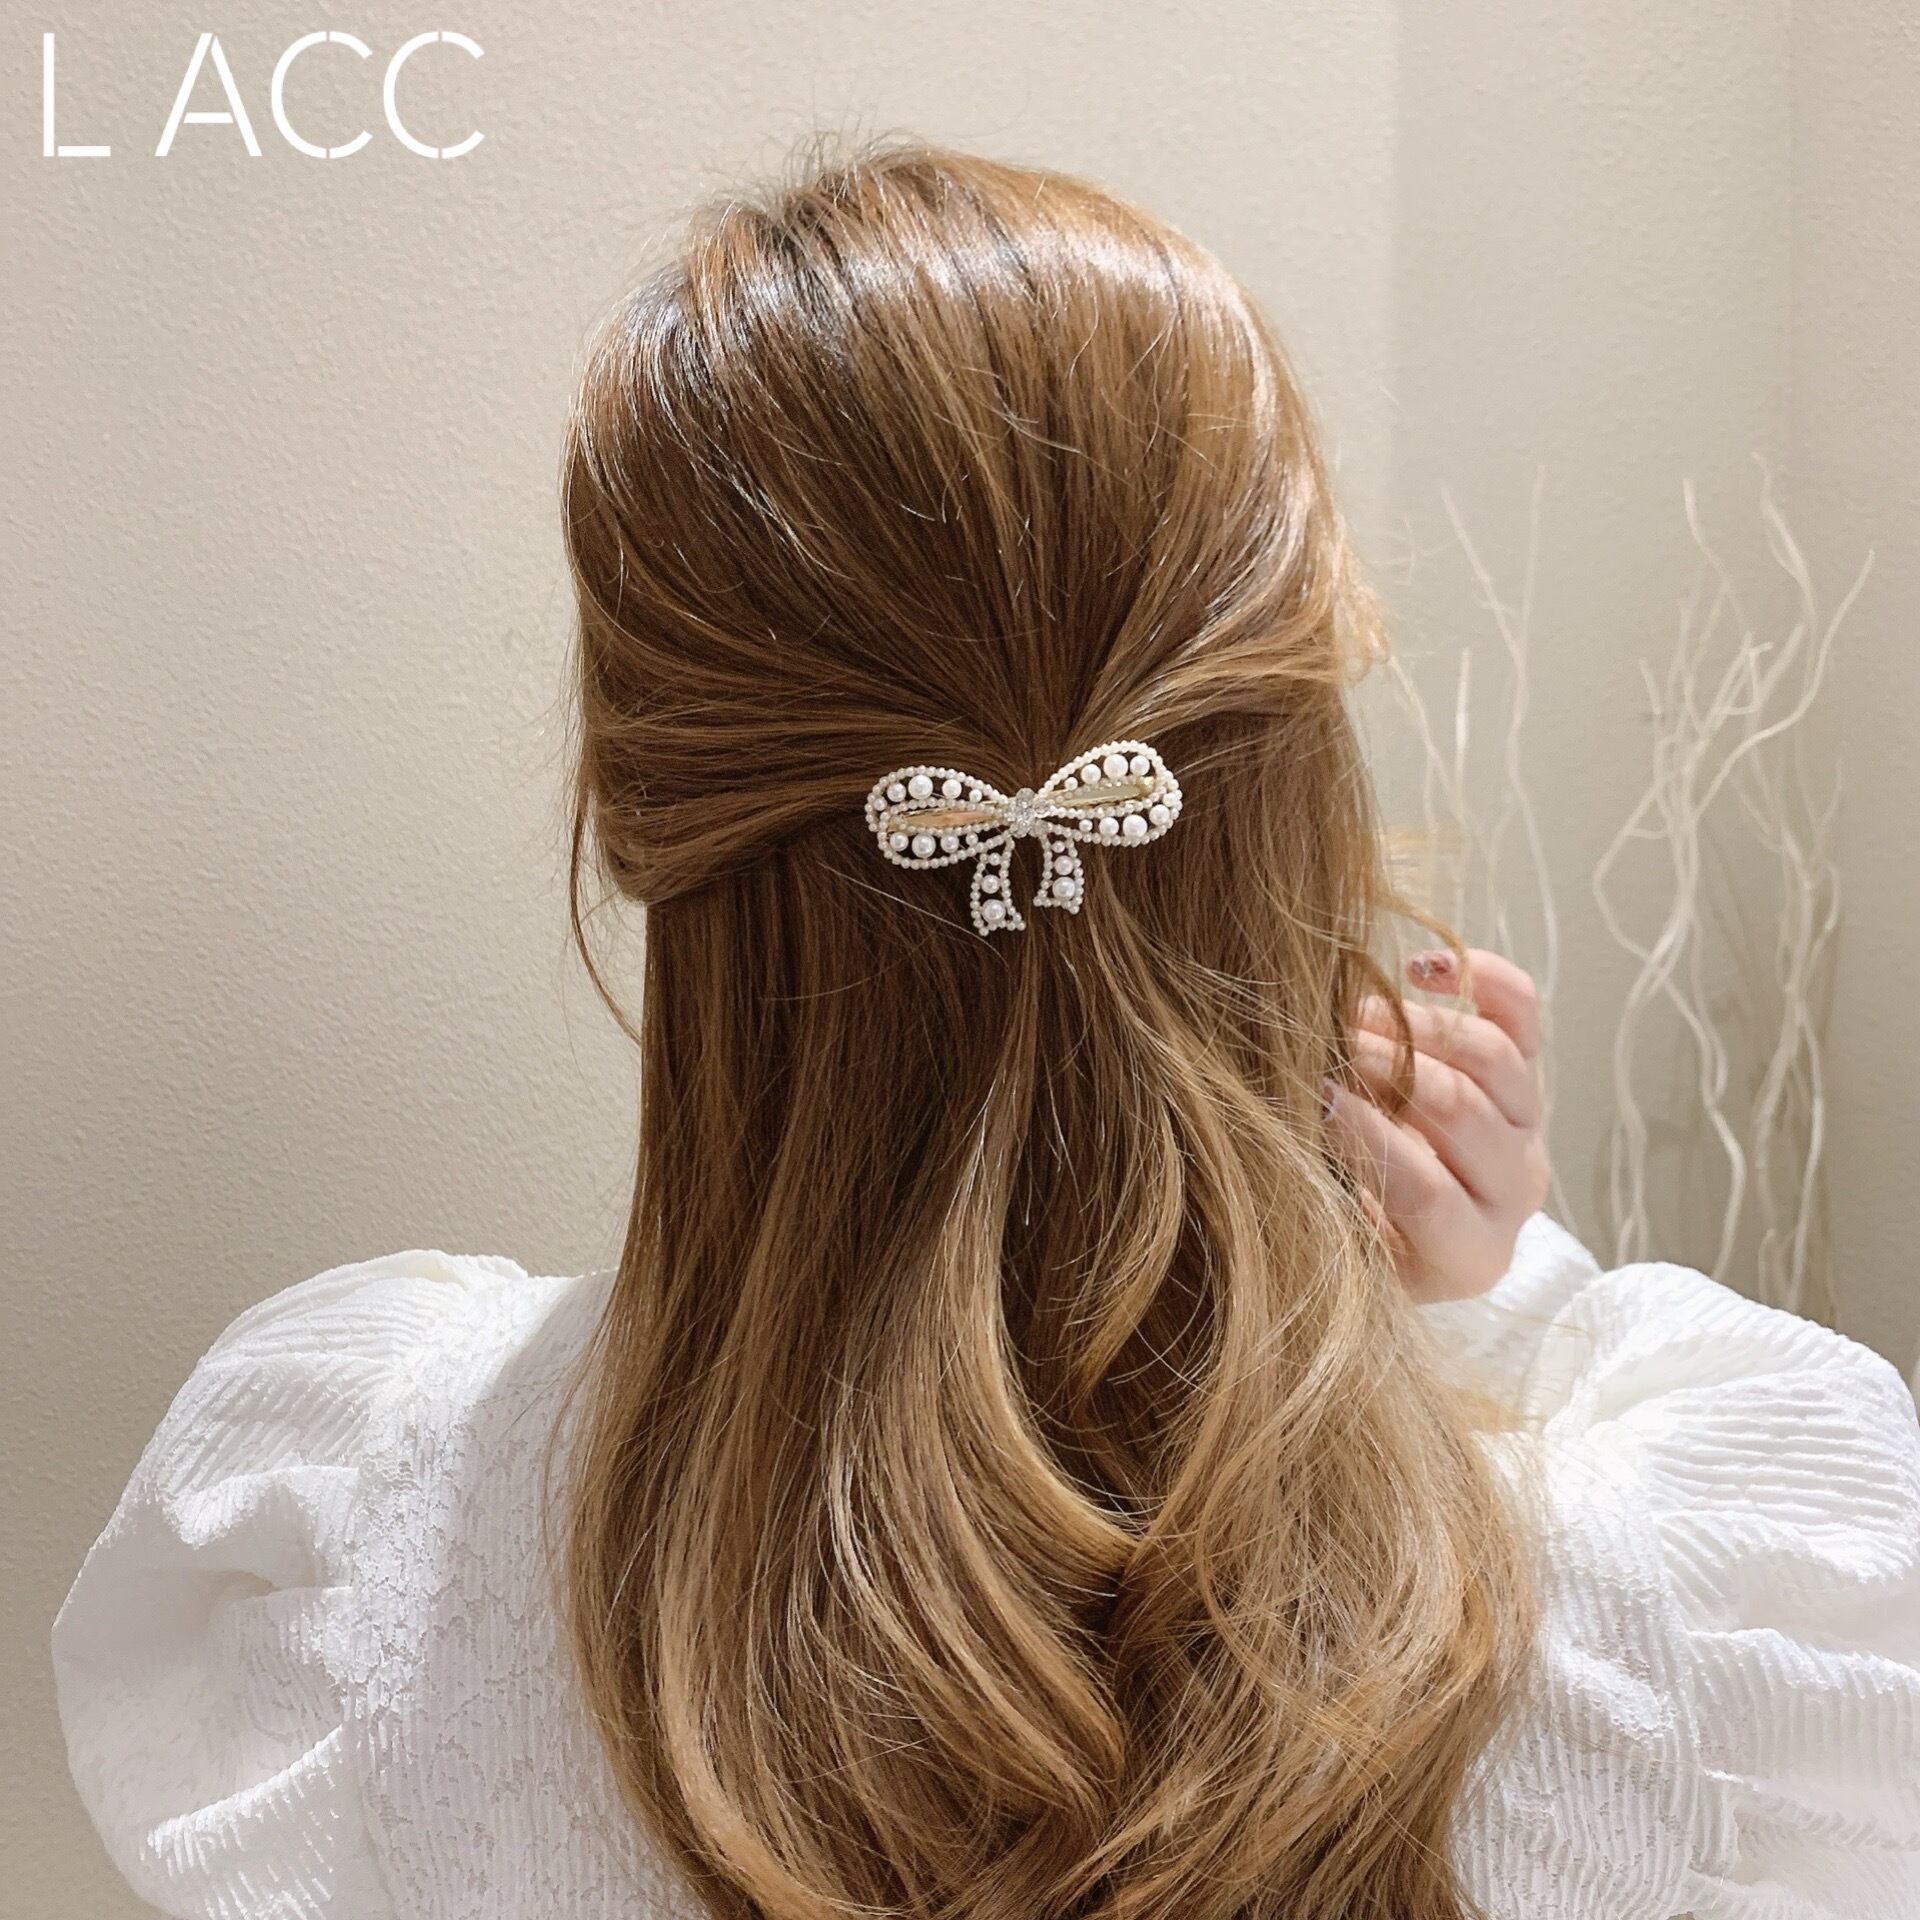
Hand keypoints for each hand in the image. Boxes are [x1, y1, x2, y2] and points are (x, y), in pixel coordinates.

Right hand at [1324, 947, 1549, 1303]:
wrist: (1417, 1230)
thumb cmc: (1359, 1239)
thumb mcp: (1339, 1243)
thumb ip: (1323, 1194)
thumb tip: (1289, 1114)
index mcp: (1467, 1254)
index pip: (1428, 1192)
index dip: (1368, 1138)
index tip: (1315, 1095)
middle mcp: (1513, 1191)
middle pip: (1463, 1112)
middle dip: (1386, 1067)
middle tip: (1326, 1042)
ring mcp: (1528, 1127)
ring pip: (1493, 1058)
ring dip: (1415, 1027)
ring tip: (1352, 1015)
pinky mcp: (1528, 1072)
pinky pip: (1520, 1011)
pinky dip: (1475, 977)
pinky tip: (1415, 968)